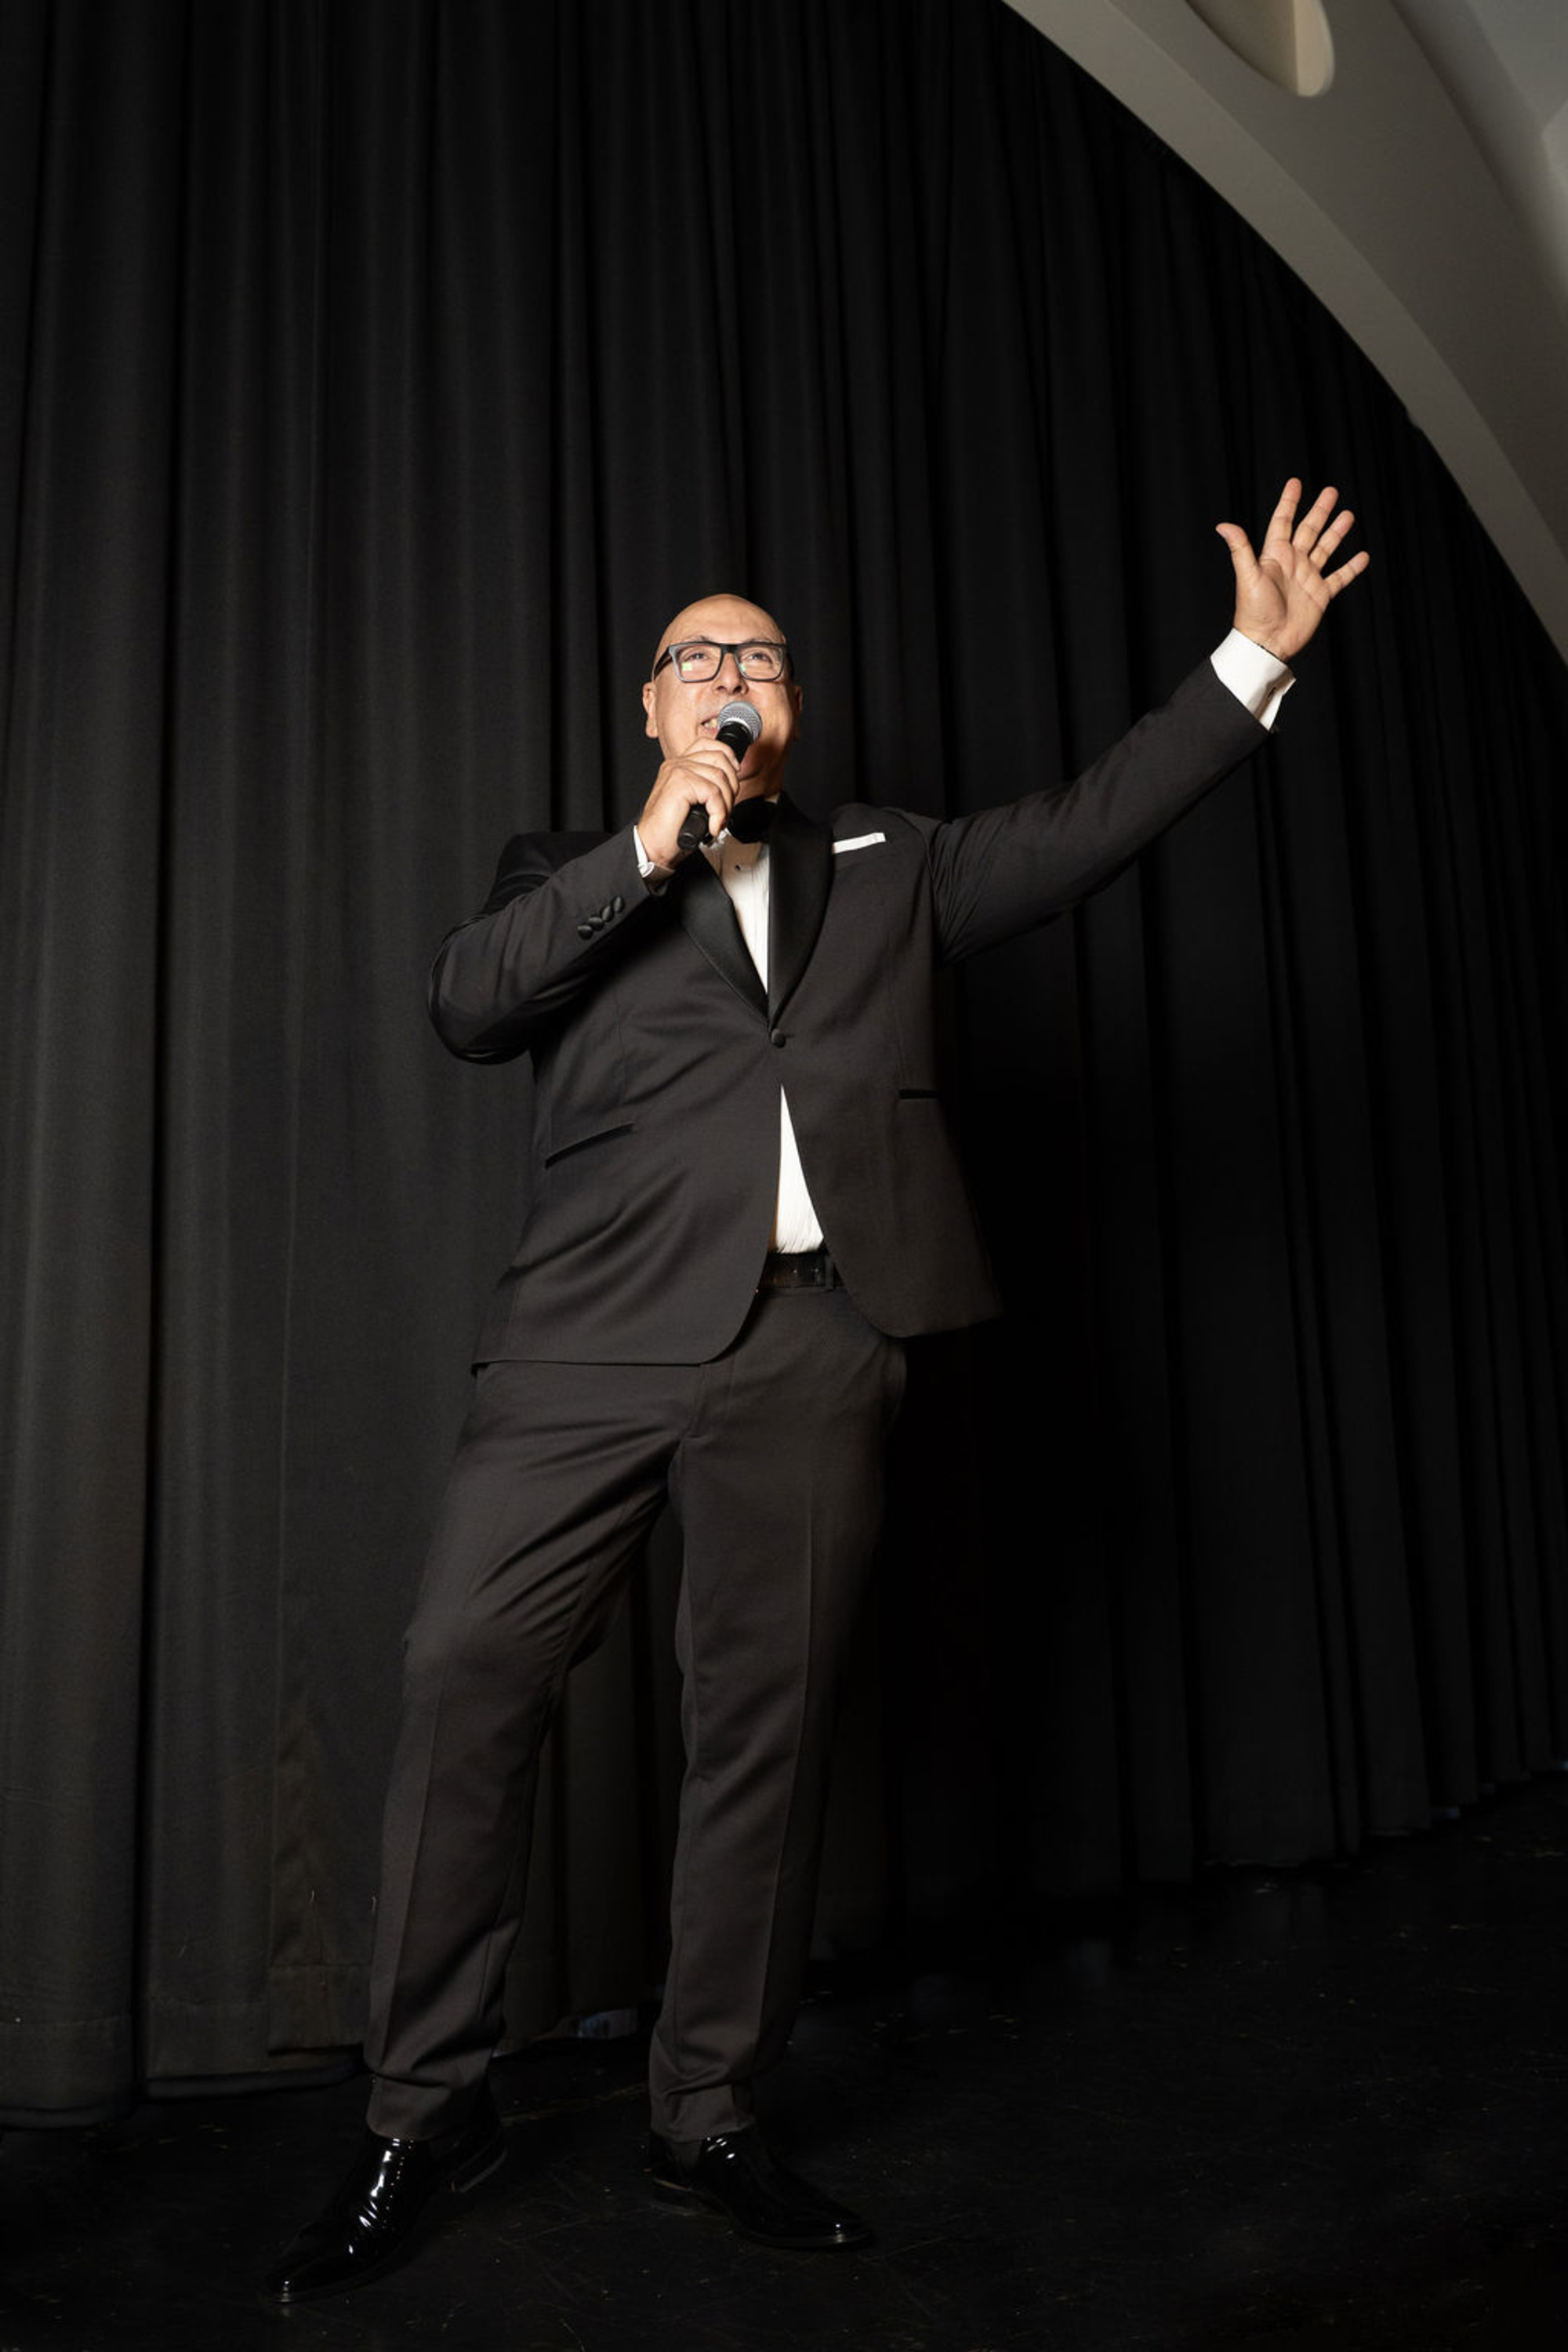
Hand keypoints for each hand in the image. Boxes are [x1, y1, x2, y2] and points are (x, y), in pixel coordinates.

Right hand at [637, 736, 741, 869]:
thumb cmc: (670, 829)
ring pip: (719, 777)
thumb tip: (731, 781)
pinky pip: (713, 792)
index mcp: (679, 765)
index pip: (709, 744)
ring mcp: (677, 772)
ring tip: (718, 819)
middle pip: (719, 758)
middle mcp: (677, 765)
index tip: (734, 774)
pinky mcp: (680, 784)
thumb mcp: (693, 801)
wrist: (652, 846)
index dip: (727, 756)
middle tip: (725, 808)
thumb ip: (706, 785)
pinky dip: (719, 812)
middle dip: (731, 785)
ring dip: (726, 803)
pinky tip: (712, 825)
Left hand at [1216, 478, 1369, 662]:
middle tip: (1331, 491)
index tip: (1295, 483)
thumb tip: (1223, 525)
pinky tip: (1363, 556)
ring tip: (1348, 515)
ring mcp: (1307, 578)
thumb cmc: (1253, 612)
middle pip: (1308, 530)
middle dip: (1319, 511)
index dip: (1289, 502)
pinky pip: (1339, 577)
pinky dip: (1351, 568)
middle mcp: (1293, 563)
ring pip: (1326, 549)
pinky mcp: (1320, 595)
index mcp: (1275, 556)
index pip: (1282, 521)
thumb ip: (1240, 549)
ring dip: (1336, 532)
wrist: (1267, 643)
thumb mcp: (1247, 576)